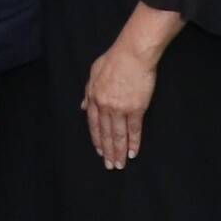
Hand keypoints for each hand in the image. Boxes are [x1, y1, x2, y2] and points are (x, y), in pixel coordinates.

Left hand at [81, 39, 163, 169]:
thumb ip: (88, 92)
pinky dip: (134, 143)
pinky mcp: (136, 108)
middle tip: (110, 166)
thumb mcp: (94, 73)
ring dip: (119, 152)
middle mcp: (105, 106)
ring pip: (118, 135)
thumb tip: (83, 107)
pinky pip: (134, 130)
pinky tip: (133, 152)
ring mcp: (120, 108)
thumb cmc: (114, 59)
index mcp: (94, 98)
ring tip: (120, 164)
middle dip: (107, 151)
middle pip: (105, 134)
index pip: (94, 125)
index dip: (97, 140)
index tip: (100, 152)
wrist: (133, 54)